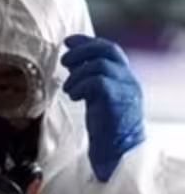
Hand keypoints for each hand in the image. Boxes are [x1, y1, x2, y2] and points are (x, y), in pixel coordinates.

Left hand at [62, 34, 144, 181]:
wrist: (119, 152)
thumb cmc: (106, 126)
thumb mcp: (97, 96)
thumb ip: (90, 79)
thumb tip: (71, 61)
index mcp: (124, 77)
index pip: (109, 49)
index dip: (87, 41)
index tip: (68, 42)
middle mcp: (128, 79)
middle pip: (107, 50)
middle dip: (82, 51)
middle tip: (64, 61)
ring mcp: (126, 89)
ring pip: (100, 65)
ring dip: (77, 75)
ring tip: (69, 90)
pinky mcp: (118, 101)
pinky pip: (98, 82)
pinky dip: (80, 86)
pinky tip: (75, 97)